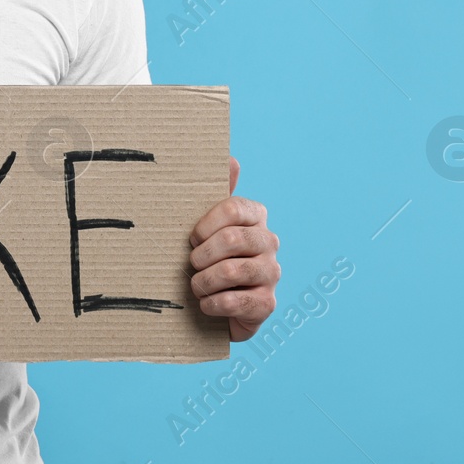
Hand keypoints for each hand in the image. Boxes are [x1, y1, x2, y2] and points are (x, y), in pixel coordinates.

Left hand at [188, 157, 279, 341]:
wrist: (217, 304)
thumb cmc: (209, 256)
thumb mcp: (208, 223)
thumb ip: (218, 191)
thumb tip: (231, 159)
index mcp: (256, 217)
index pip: (233, 208)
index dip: (205, 225)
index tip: (192, 238)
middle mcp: (269, 242)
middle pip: (232, 238)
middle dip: (202, 254)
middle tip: (192, 264)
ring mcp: (272, 274)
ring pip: (233, 270)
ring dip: (204, 280)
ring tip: (196, 285)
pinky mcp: (268, 304)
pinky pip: (236, 301)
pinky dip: (213, 303)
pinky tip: (206, 304)